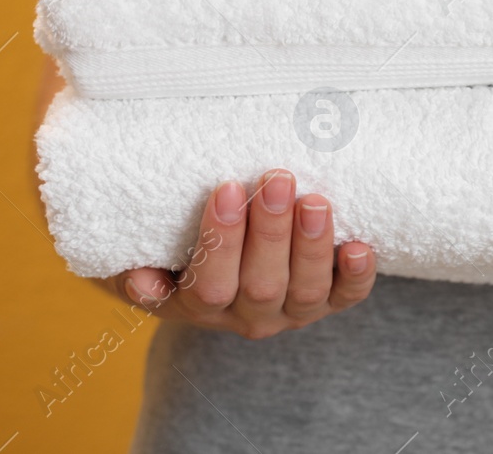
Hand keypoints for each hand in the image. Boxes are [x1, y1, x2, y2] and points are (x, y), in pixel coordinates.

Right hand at [100, 169, 375, 338]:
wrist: (212, 252)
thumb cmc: (166, 237)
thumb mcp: (139, 248)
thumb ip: (130, 260)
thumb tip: (142, 279)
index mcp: (196, 304)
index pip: (208, 285)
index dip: (219, 241)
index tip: (225, 187)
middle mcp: (245, 314)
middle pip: (260, 285)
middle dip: (270, 231)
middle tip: (276, 178)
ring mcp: (289, 309)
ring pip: (306, 291)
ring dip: (312, 246)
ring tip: (315, 200)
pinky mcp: (326, 298)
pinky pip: (346, 296)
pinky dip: (357, 275)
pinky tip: (362, 246)